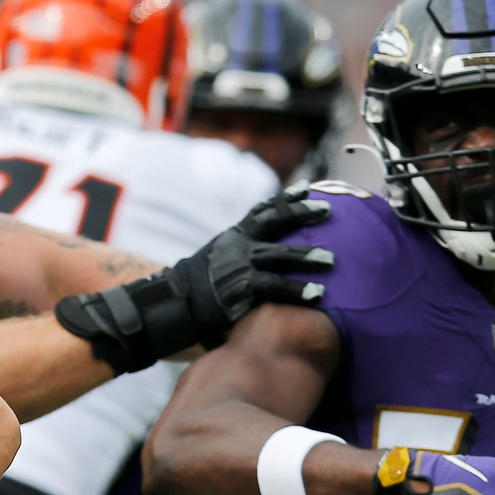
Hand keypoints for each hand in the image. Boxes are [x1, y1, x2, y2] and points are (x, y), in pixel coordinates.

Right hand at [54, 182, 333, 373]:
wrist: (162, 307)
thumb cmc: (183, 295)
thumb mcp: (206, 268)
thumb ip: (228, 266)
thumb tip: (242, 273)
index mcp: (229, 237)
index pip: (260, 210)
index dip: (285, 198)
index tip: (307, 187)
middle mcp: (236, 245)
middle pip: (276, 222)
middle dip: (303, 213)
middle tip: (327, 210)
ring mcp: (239, 265)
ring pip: (282, 254)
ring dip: (309, 257)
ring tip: (332, 261)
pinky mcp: (241, 288)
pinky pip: (276, 287)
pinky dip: (299, 290)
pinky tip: (318, 295)